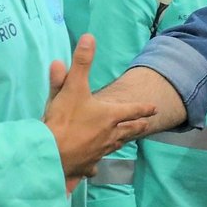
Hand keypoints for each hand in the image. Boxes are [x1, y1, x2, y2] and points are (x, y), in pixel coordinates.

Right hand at [44, 35, 156, 192]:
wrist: (52, 152)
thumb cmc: (65, 119)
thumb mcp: (73, 86)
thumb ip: (82, 62)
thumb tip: (89, 37)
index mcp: (109, 116)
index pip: (132, 110)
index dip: (143, 108)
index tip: (154, 108)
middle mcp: (109, 136)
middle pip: (128, 131)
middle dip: (138, 127)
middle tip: (147, 126)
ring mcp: (98, 153)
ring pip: (115, 147)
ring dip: (122, 142)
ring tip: (126, 142)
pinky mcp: (86, 166)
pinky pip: (93, 166)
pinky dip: (94, 166)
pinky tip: (94, 169)